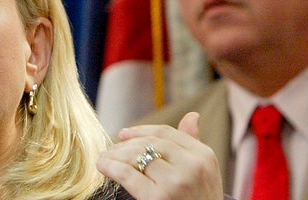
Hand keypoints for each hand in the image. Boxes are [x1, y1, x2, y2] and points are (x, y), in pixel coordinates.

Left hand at [97, 112, 223, 199]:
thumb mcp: (204, 173)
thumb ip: (193, 145)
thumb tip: (192, 116)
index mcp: (204, 155)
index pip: (166, 133)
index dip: (141, 130)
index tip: (123, 134)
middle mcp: (192, 166)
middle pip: (150, 143)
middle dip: (126, 144)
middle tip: (111, 149)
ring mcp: (175, 182)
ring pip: (137, 156)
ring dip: (116, 155)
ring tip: (105, 157)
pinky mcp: (157, 198)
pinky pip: (127, 174)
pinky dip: (111, 167)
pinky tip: (103, 166)